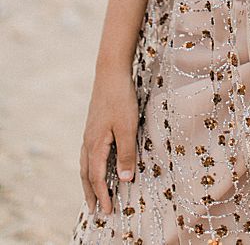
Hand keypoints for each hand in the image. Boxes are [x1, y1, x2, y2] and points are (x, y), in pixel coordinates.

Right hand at [79, 68, 137, 216]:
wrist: (110, 74)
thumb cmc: (121, 100)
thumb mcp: (128, 127)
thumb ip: (126, 153)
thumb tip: (125, 179)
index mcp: (95, 145)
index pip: (97, 177)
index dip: (102, 195)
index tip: (108, 210)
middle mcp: (88, 142)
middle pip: (87, 174)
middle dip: (91, 194)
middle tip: (95, 210)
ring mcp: (89, 135)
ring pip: (86, 165)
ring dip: (89, 182)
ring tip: (93, 194)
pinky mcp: (93, 128)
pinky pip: (88, 155)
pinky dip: (91, 167)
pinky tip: (96, 166)